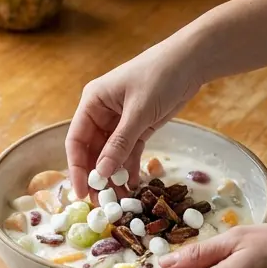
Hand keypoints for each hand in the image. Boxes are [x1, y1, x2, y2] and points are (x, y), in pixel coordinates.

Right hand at [65, 40, 202, 198]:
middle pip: (92, 151)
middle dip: (95, 177)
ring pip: (110, 155)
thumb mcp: (138, 111)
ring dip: (113, 177)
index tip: (81, 192)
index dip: (76, 167)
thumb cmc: (159, 76)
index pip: (76, 140)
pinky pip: (128, 153)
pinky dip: (129, 169)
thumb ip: (120, 143)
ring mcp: (120, 122)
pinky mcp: (138, 127)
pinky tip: (133, 187)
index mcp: (92, 103)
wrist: (190, 61)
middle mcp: (101, 114)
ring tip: (119, 202)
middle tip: (101, 205)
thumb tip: (101, 173)